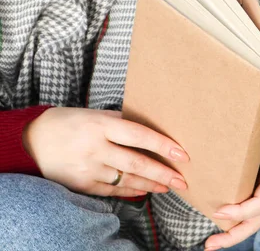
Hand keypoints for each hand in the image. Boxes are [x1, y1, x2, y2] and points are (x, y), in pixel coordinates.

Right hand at [22, 107, 189, 196]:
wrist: (31, 140)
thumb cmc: (70, 122)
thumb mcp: (94, 114)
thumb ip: (121, 121)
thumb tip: (154, 126)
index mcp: (100, 125)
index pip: (139, 135)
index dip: (163, 145)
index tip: (182, 154)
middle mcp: (95, 147)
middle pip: (136, 163)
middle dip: (163, 173)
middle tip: (183, 180)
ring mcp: (87, 168)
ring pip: (127, 179)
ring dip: (151, 184)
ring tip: (169, 186)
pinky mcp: (81, 184)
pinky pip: (112, 190)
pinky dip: (131, 190)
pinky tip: (146, 190)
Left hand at [205, 112, 259, 249]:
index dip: (242, 211)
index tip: (219, 211)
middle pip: (257, 220)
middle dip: (235, 234)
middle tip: (211, 243)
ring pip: (252, 222)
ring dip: (232, 235)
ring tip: (209, 244)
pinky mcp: (255, 194)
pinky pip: (246, 215)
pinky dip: (232, 225)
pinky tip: (215, 232)